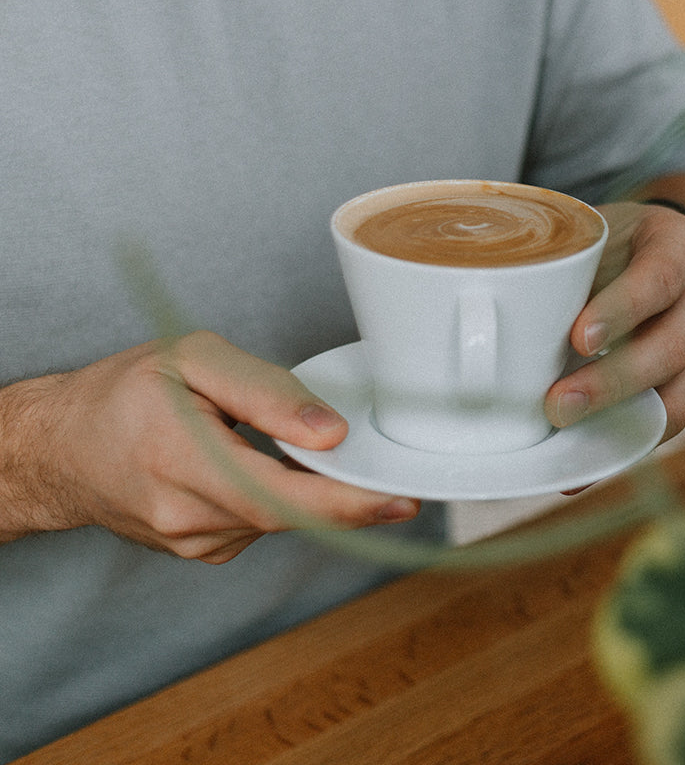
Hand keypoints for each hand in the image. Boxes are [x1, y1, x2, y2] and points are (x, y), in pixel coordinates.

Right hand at [0, 331, 419, 562]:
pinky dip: (278, 494)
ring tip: (287, 444)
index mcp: (180, 459)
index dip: (346, 504)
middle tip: (385, 472)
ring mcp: (190, 541)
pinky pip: (260, 522)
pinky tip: (258, 463)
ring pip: (278, 516)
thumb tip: (331, 432)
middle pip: (289, 511)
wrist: (59, 446)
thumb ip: (266, 392)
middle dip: (342, 492)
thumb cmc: (124, 391)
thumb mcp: (194, 359)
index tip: (400, 502)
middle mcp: (184, 515)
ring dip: (302, 485)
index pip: (279, 496)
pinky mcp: (200, 550)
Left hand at [544, 200, 684, 441]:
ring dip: (619, 415)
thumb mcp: (594, 235)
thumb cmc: (614, 241)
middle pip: (671, 345)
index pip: (660, 277)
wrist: (659, 249)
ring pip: (677, 391)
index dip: (622, 310)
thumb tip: (499, 317)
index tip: (579, 338)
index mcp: (680, 245)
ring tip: (566, 426)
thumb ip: (566, 268)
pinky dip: (629, 435)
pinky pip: (672, 414)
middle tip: (558, 401)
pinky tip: (588, 449)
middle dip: (611, 380)